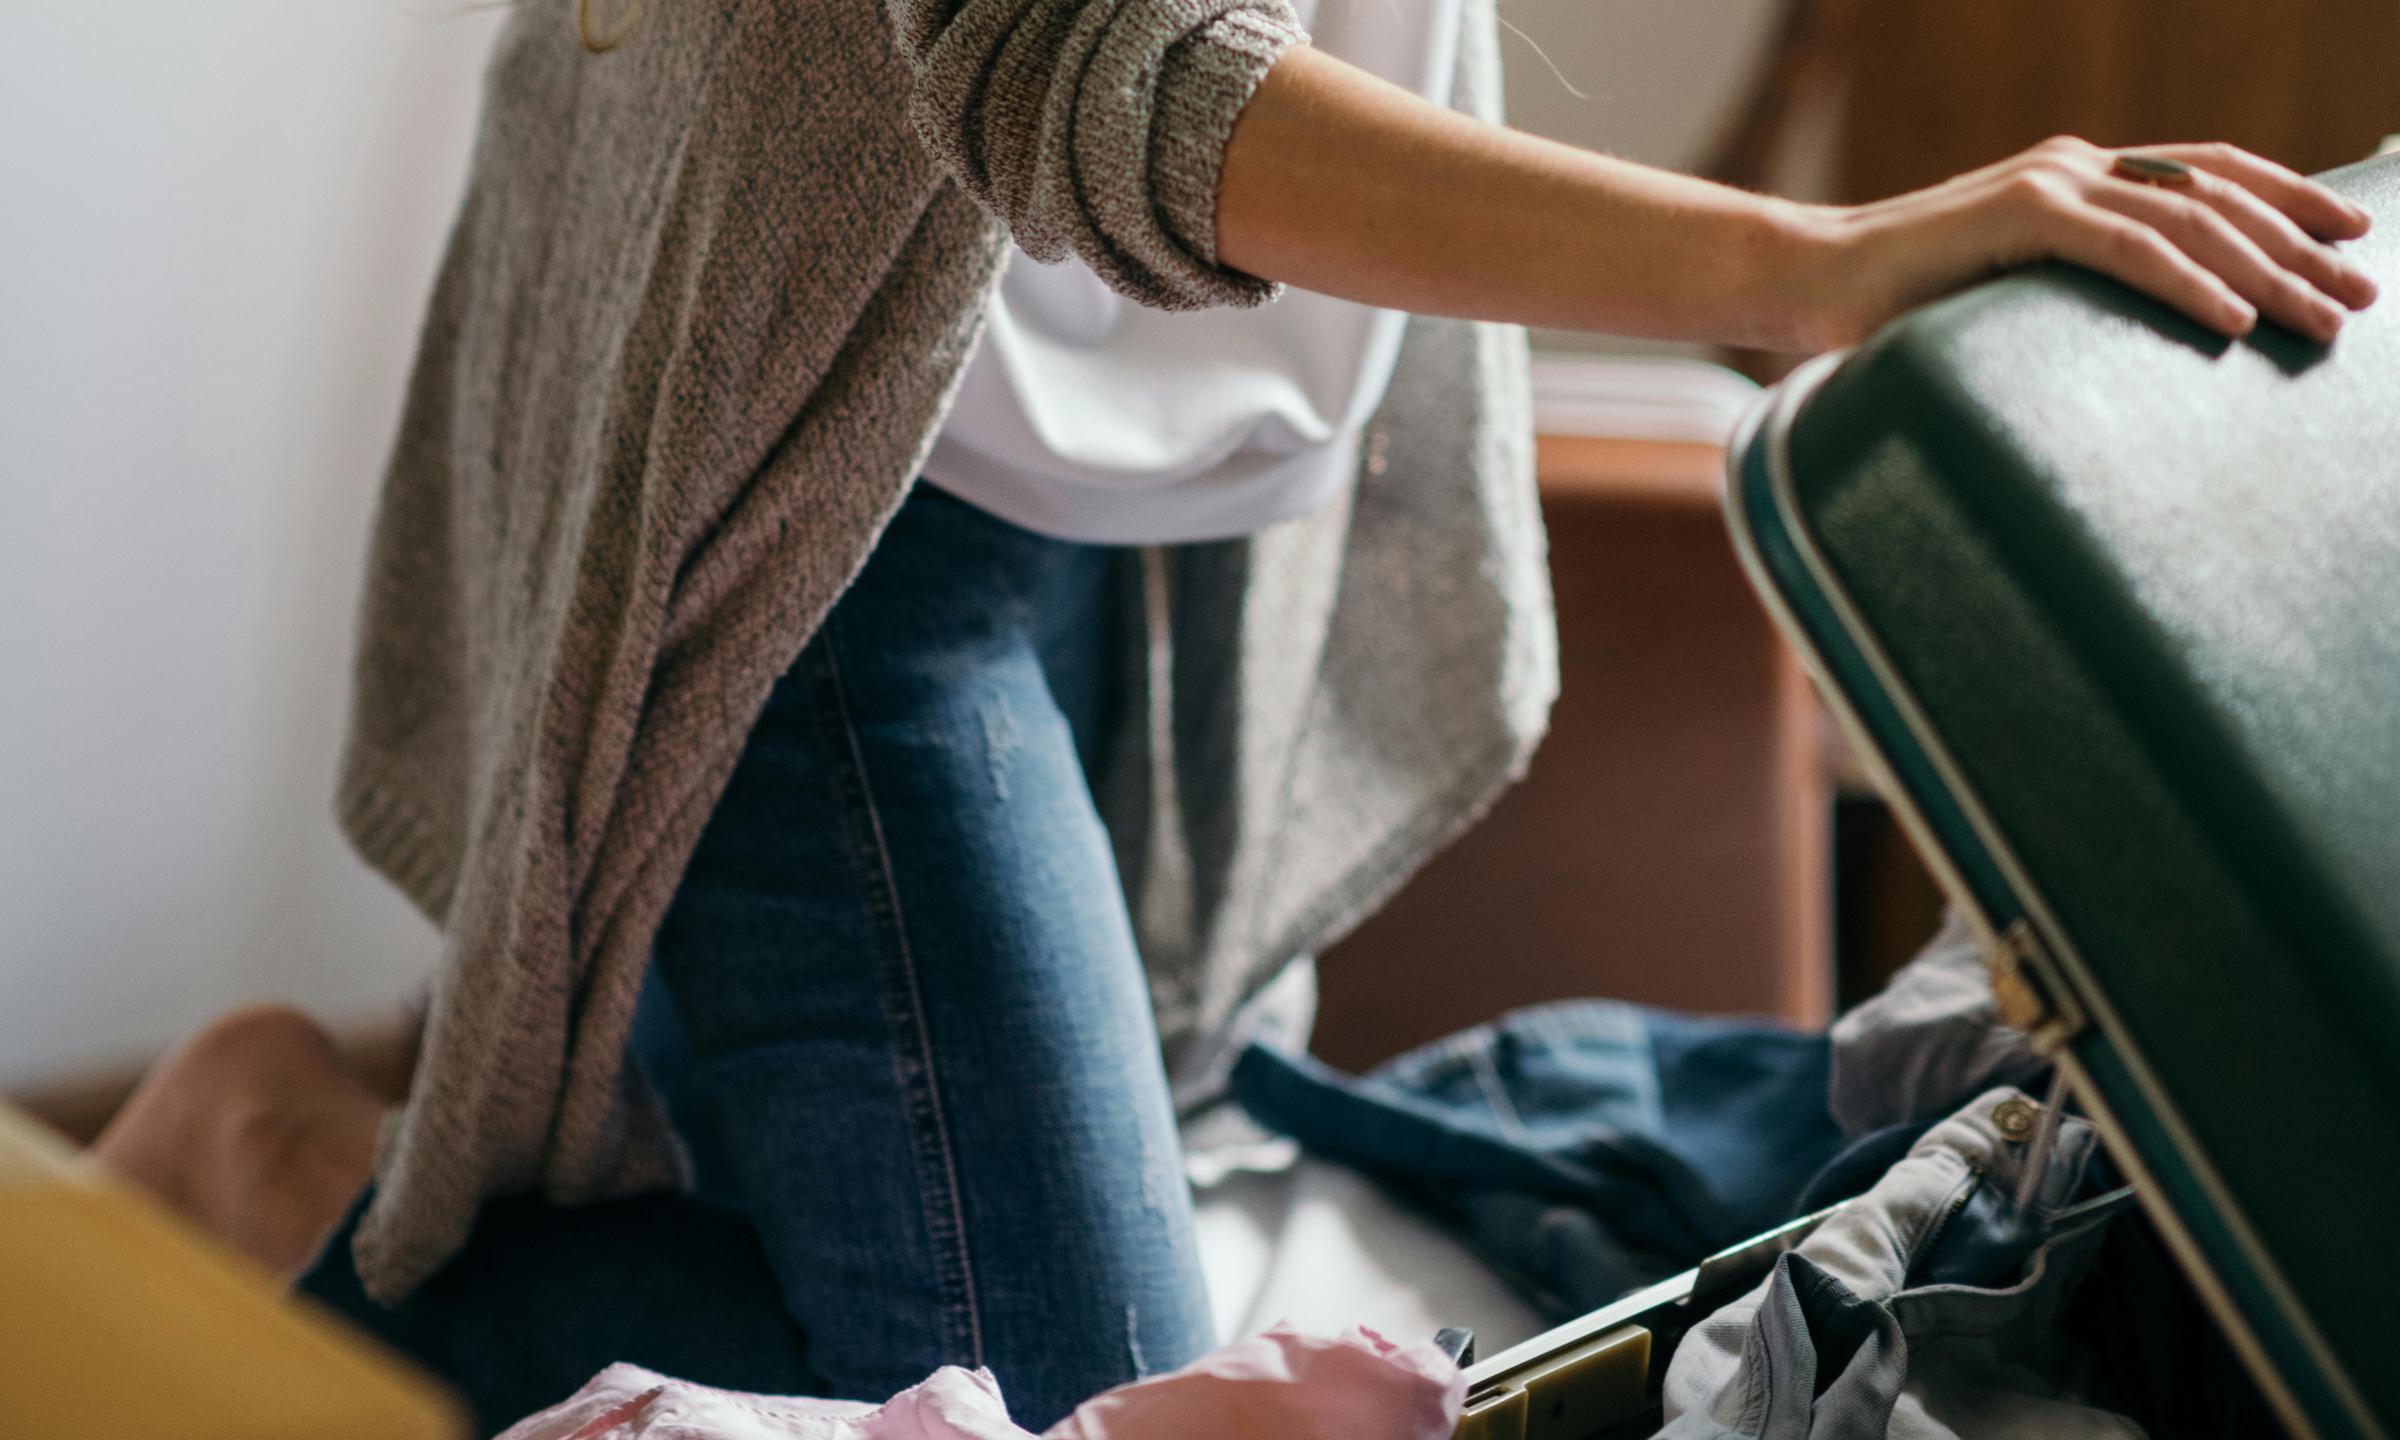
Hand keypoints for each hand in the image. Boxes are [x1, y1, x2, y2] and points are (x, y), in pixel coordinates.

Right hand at [1789, 137, 2376, 351]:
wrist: (1803, 280)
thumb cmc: (1891, 303)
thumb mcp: (2002, 290)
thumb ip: (2065, 290)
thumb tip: (2128, 338)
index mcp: (2075, 177)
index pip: (2207, 175)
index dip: (2287, 201)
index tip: (2350, 240)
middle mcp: (2073, 166)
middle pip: (2217, 198)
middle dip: (2299, 250)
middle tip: (2358, 299)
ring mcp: (2047, 184)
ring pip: (2188, 220)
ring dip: (2265, 273)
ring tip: (2318, 320)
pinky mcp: (2018, 214)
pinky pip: (2127, 247)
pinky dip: (2187, 281)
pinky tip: (2233, 318)